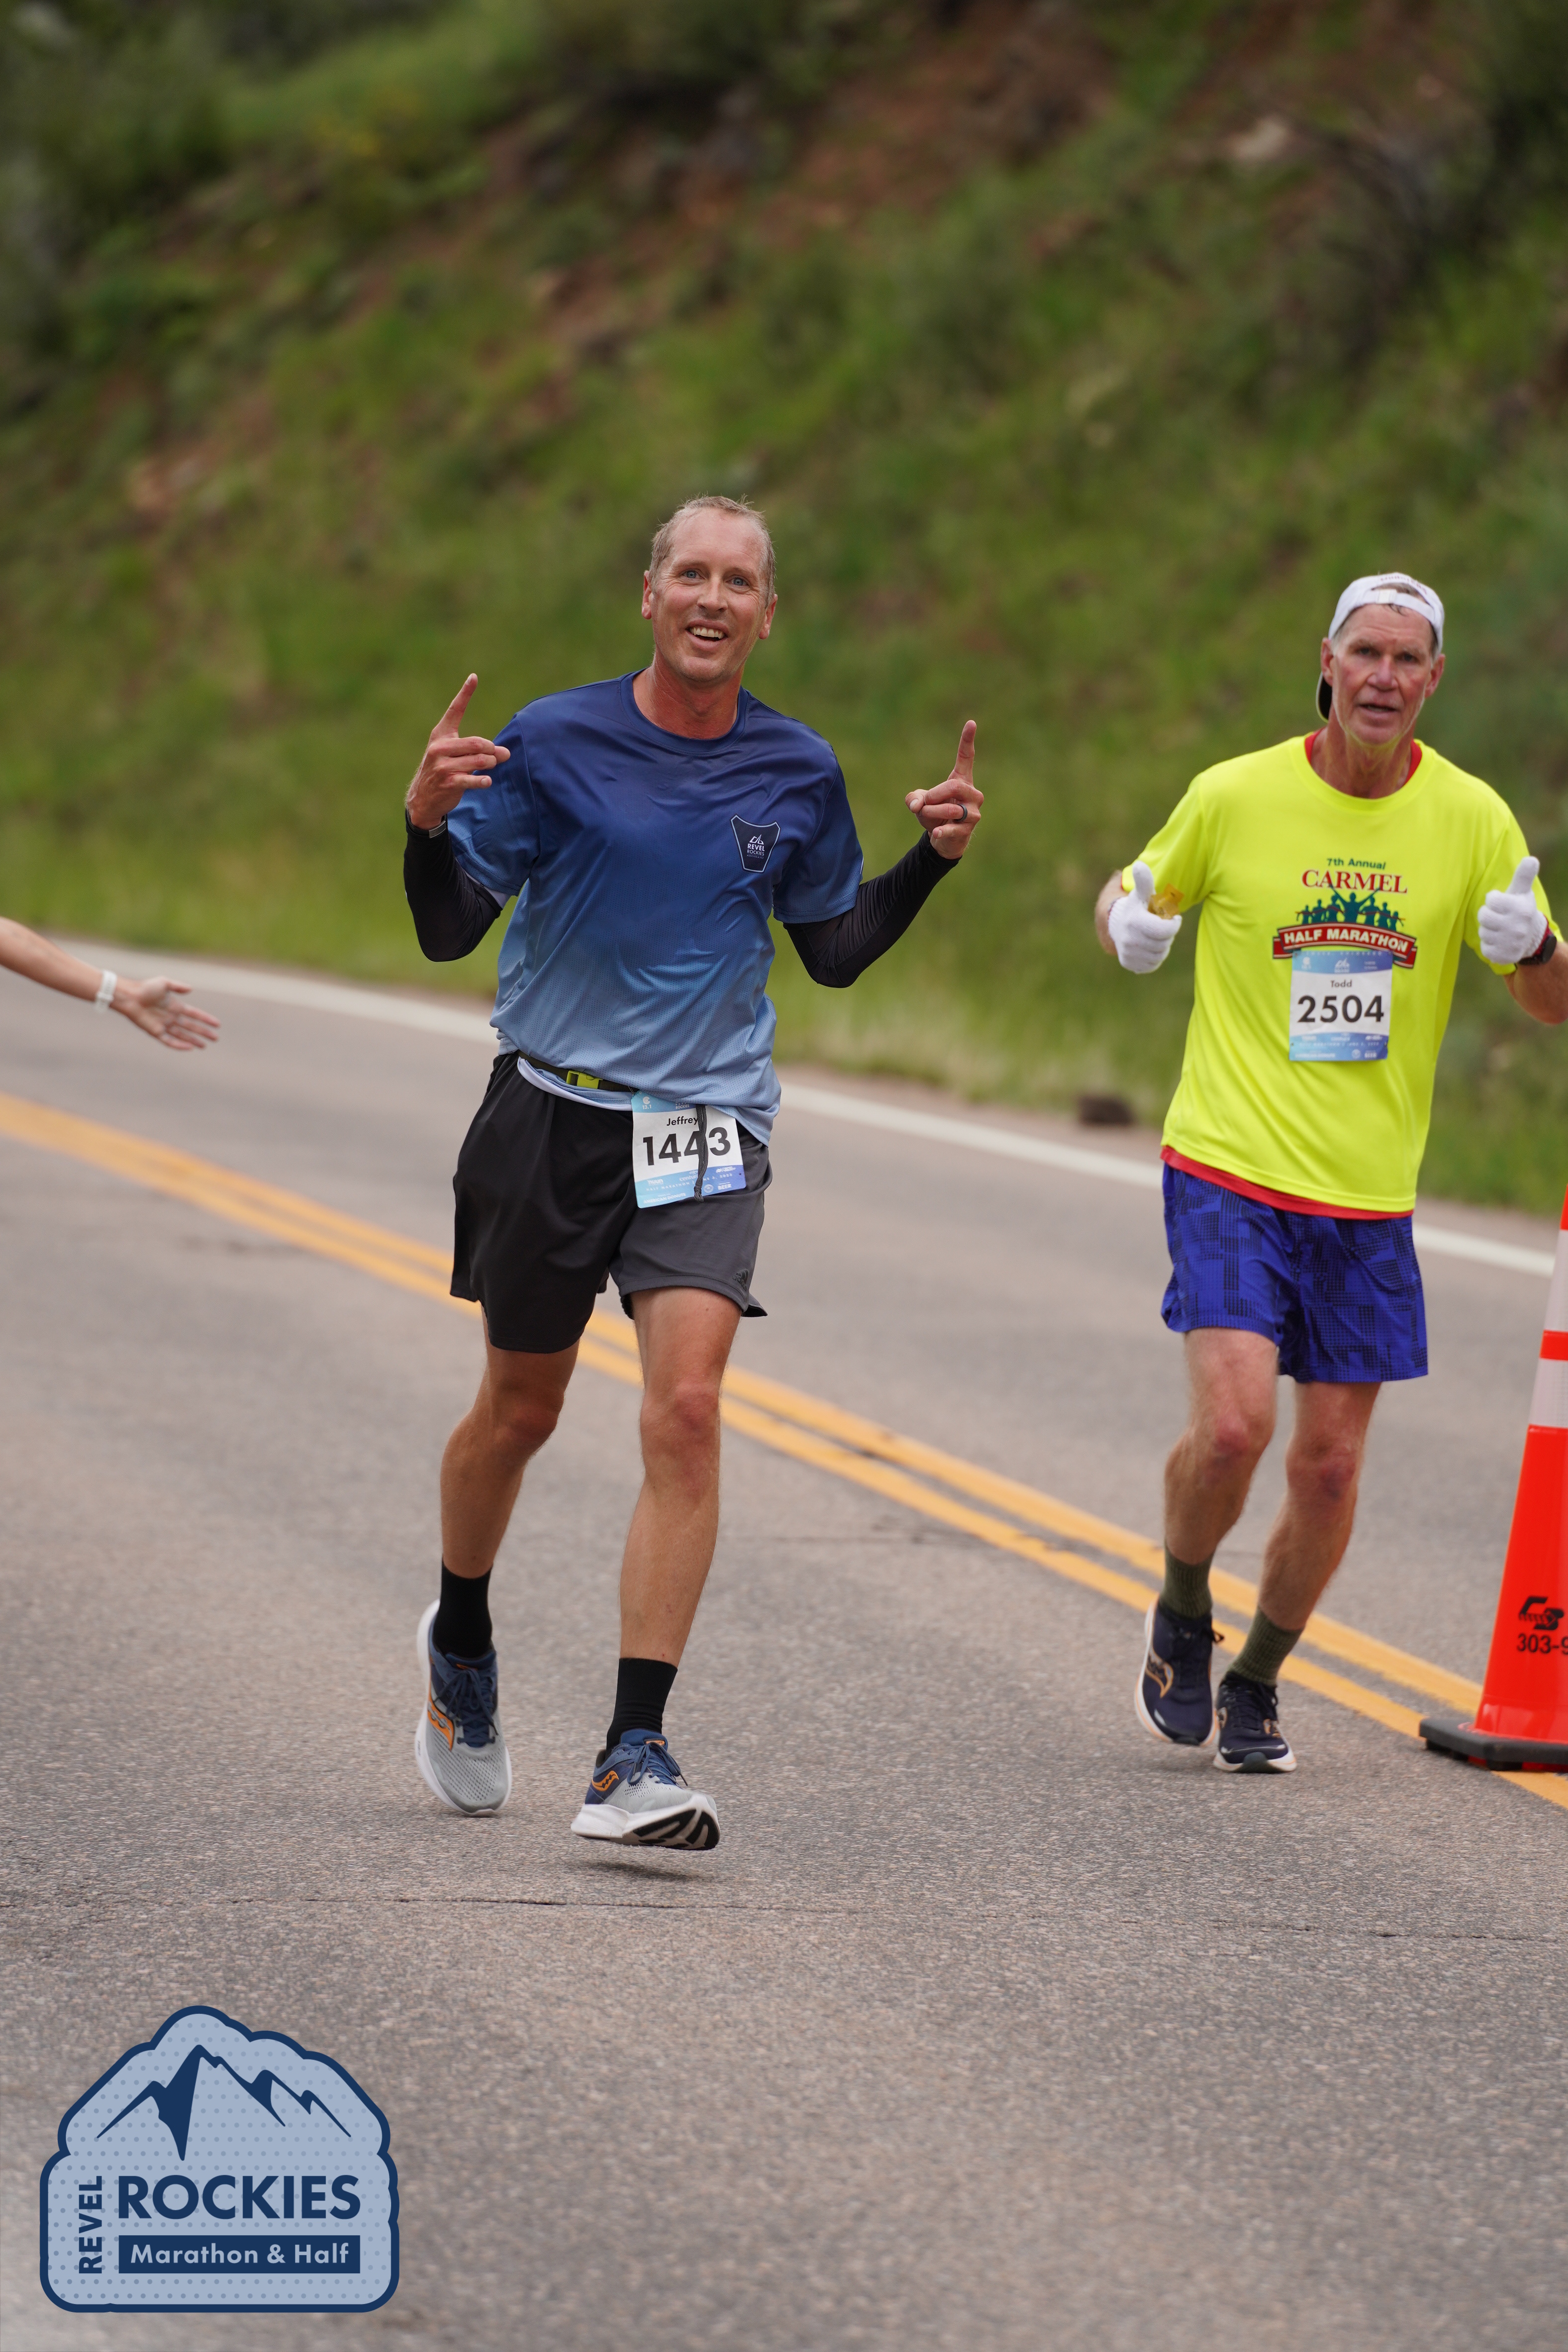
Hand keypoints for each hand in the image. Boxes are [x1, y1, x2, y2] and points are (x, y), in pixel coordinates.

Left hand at [113, 977, 220, 1051]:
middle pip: (191, 1027)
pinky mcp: (155, 1032)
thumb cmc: (145, 988)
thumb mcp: (164, 983)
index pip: (194, 1014)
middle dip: (203, 1032)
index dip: (206, 1019)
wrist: (130, 996)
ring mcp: (164, 1025)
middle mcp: (171, 1017)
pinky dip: (179, 1045)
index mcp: (175, 1006)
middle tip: (215, 1038)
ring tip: (204, 1046)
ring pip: (182, 1036)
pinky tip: (190, 1048)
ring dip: (193, 1040)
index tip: (217, 1024)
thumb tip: (191, 989)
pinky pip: (169, 1041)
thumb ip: (178, 986)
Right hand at [405, 674, 509, 831]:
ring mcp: (442, 766)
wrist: (423, 797)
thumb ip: (479, 751)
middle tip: (498, 755)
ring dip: (490, 764)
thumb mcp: (456, 755)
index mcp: (441, 735)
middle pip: (476, 743)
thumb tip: (506, 753)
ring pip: (478, 760)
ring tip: (491, 766)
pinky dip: (482, 780)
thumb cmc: (443, 770)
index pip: (454, 710)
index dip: (465, 693)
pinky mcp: (448, 782)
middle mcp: (439, 747)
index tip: (474, 677)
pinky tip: (487, 781)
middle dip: (491, 750)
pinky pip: (471, 779)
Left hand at [906, 721, 980, 859]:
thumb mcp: (919, 802)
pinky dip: (941, 829)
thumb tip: (917, 804)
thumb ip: (913, 798)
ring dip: (932, 812)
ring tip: (927, 817)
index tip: (971, 722)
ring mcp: (973, 812)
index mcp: (961, 780)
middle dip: (935, 795)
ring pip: (951, 808)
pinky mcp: (968, 829)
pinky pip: (953, 827)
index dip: (967, 741)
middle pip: (954, 786)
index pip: (966, 758)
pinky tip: (935, 832)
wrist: (945, 840)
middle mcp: (972, 794)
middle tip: (924, 802)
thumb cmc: (935, 815)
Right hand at [1107, 861, 1181, 973]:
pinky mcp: (1129, 963)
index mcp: (1134, 921)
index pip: (1166, 930)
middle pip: (1164, 943)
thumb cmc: (1137, 907)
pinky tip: (1148, 947)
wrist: (1116, 925)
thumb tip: (1140, 865)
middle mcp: (1129, 939)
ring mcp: (1128, 953)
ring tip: (1153, 936)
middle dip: (1166, 935)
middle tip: (1159, 926)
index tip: (1171, 918)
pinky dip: (1154, 957)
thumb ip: (1144, 881)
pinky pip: (1153, 965)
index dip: (1174, 924)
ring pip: (1160, 955)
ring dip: (1161, 946)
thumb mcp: (1141, 894)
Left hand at [1478, 855, 1547, 964]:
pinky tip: (1499, 940)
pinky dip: (1489, 944)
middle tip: (1498, 916)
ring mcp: (1511, 943)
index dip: (1493, 900)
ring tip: (1500, 928)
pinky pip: (1485, 948)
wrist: (1532, 938)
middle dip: (1488, 914)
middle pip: (1483, 916)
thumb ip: (1523, 875)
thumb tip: (1531, 859)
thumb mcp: (1522, 891)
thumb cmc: (1521, 909)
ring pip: (1483, 932)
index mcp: (1520, 908)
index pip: (1491, 899)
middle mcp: (1517, 927)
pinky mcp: (1504, 956)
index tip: (1501, 902)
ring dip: (1488, 930)